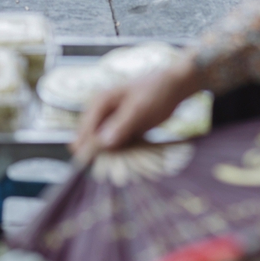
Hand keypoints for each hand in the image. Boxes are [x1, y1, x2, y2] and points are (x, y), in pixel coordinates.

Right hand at [71, 55, 201, 161]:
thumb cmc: (155, 91)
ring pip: (104, 145)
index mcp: (100, 103)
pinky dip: (121, 155)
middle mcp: (103, 113)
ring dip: (109, 158)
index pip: (86, 130)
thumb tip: (101, 143)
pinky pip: (118, 146)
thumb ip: (120, 125)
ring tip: (115, 173)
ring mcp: (114, 122)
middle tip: (102, 174)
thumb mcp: (138, 108)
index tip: (87, 167)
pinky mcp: (124, 130)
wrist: (174, 86)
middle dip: (96, 155)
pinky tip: (126, 166)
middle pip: (92, 139)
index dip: (85, 149)